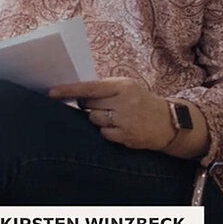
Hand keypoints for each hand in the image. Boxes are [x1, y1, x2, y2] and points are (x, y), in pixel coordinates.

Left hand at [49, 78, 175, 150]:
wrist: (170, 121)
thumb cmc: (140, 101)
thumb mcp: (126, 87)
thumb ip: (103, 88)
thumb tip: (73, 92)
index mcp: (123, 86)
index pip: (90, 87)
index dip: (69, 90)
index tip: (51, 92)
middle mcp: (125, 102)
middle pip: (88, 105)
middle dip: (88, 106)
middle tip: (102, 106)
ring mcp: (127, 121)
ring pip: (94, 120)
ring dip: (98, 119)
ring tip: (114, 116)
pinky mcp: (128, 137)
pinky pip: (103, 134)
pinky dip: (106, 131)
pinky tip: (119, 127)